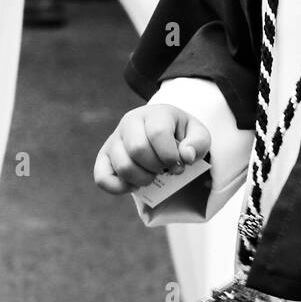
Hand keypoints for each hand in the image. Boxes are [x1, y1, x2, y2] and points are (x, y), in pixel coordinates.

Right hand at [94, 103, 210, 195]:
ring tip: (152, 176)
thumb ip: (198, 143)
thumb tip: (185, 156)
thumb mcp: (197, 134)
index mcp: (154, 113)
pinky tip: (134, 185)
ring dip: (142, 179)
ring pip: (123, 166)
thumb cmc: (180, 135)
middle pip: (138, 149)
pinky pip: (102, 177)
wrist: (162, 132)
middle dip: (157, 167)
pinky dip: (119, 188)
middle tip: (165, 169)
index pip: (157, 133)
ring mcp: (115, 138)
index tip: (180, 164)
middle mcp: (130, 121)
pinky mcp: (104, 156)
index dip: (170, 155)